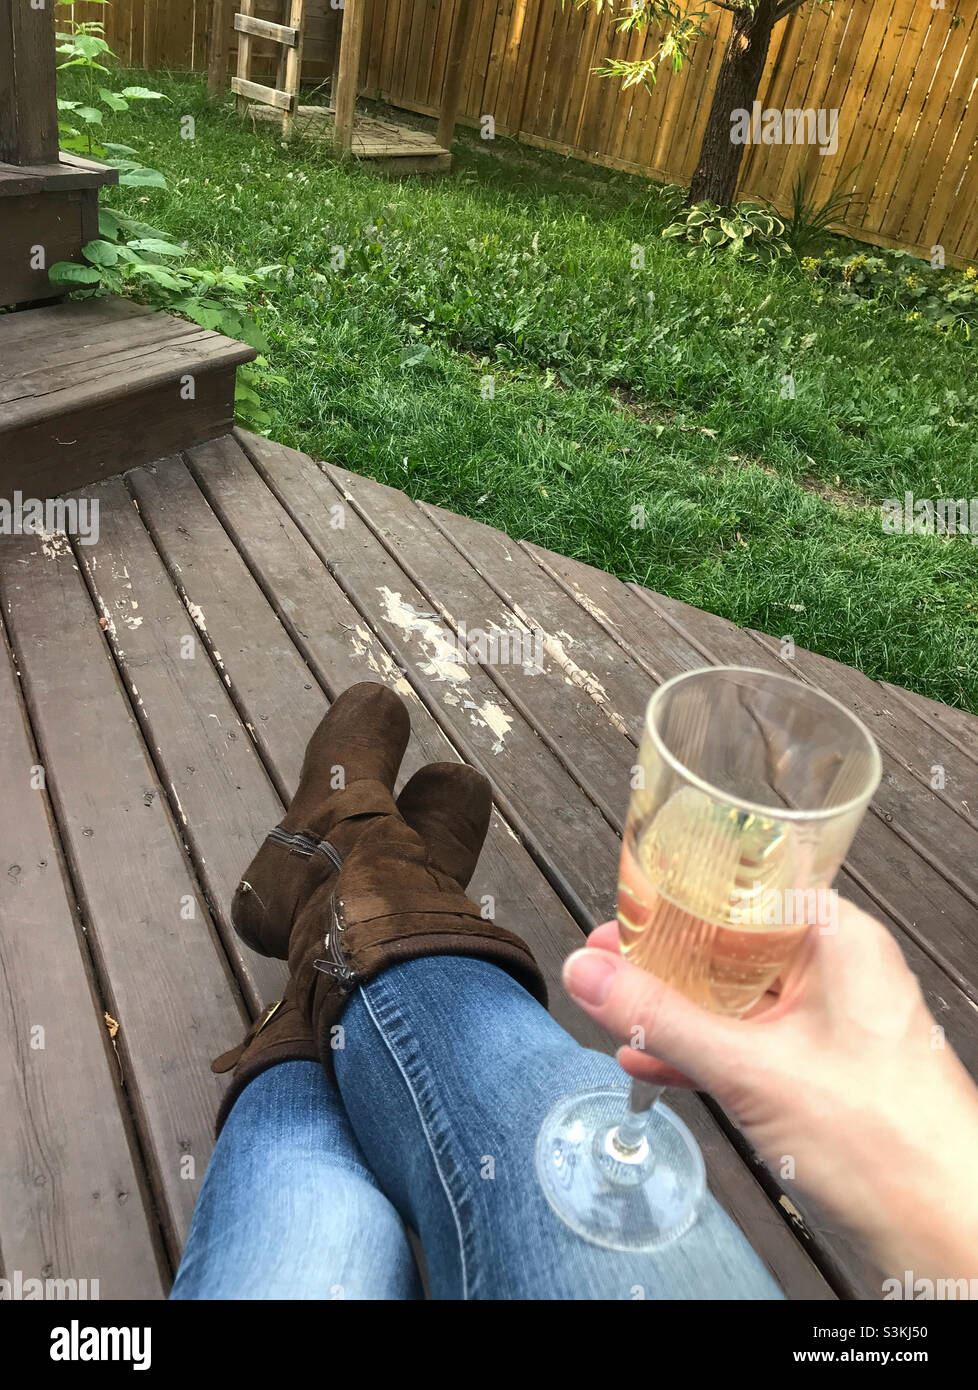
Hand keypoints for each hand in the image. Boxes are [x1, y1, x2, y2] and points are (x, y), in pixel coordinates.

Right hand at [564, 900, 977, 1285]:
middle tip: (607, 953)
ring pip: (735, 997)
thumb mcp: (751, 1067)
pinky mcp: (817, 1073)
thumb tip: (590, 972)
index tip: (629, 899)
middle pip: (735, 942)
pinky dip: (699, 1049)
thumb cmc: (889, 1143)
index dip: (684, 891)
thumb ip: (662, 1018)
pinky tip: (647, 1057)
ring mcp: (827, 1025)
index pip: (750, 888)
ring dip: (674, 1006)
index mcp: (838, 941)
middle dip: (666, 954)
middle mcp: (836, 972)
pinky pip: (745, 1044)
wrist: (943, 1234)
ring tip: (612, 1002)